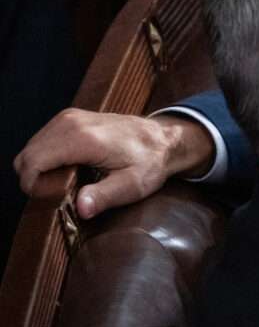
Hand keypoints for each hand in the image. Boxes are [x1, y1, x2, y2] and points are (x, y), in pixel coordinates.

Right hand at [13, 110, 214, 218]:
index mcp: (82, 139)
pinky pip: (41, 141)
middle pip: (26, 156)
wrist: (164, 139)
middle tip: (58, 194)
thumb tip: (81, 208)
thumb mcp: (132, 185)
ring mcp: (68, 117)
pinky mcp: (70, 118)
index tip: (51, 199)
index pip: (33, 162)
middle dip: (34, 179)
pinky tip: (67, 168)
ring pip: (31, 148)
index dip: (33, 186)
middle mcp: (70, 123)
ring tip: (65, 182)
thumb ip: (105, 196)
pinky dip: (46, 157)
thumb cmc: (150, 163)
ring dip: (39, 168)